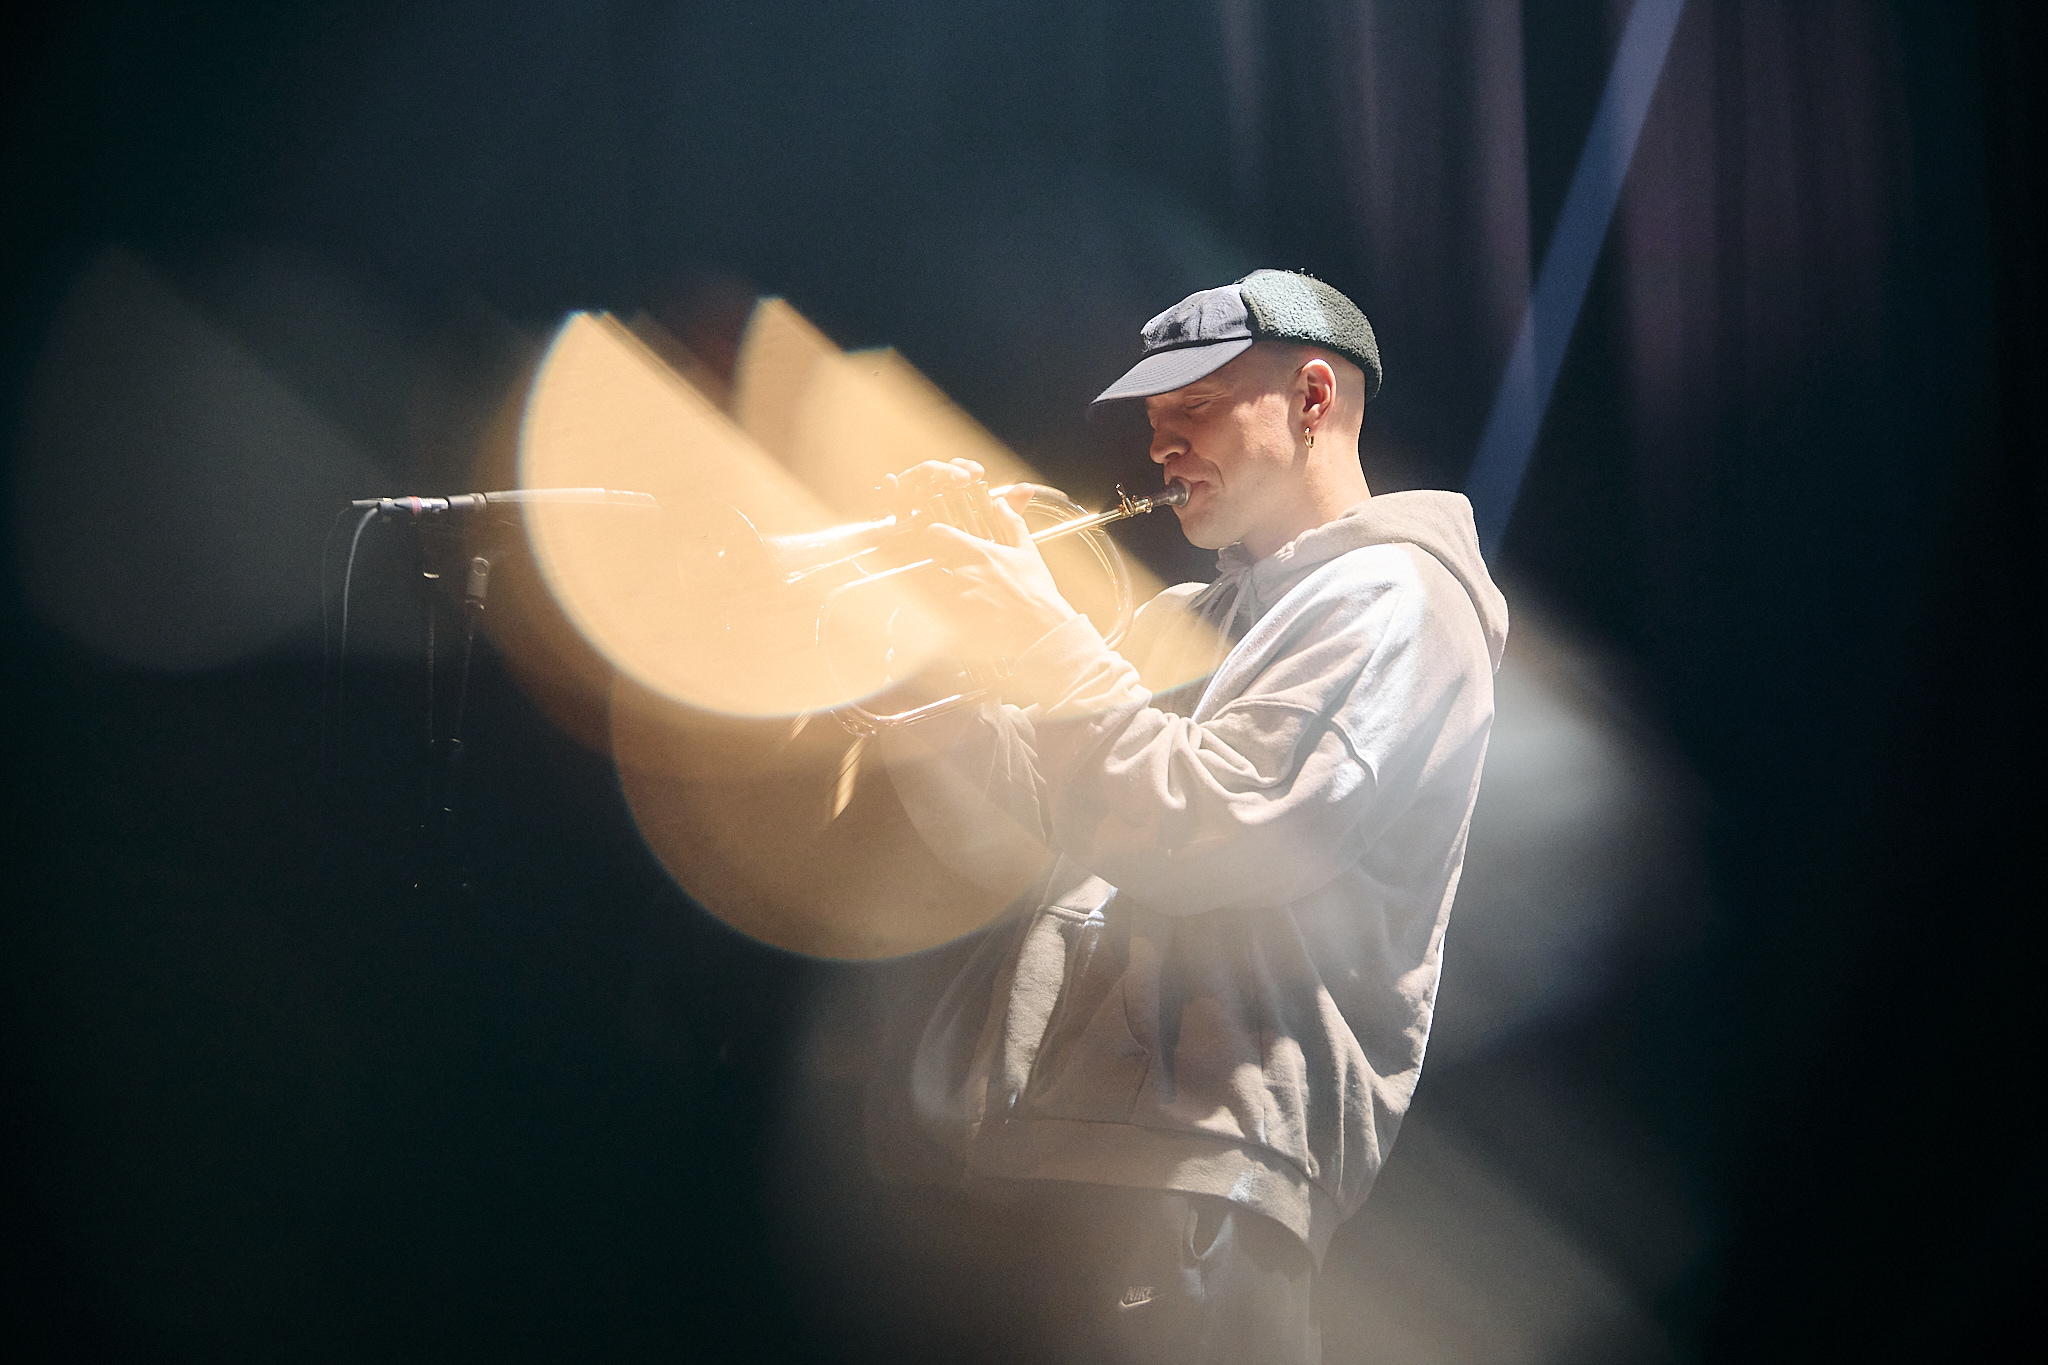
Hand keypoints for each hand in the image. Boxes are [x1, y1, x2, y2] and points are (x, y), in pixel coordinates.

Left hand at [890, 460, 1077, 658]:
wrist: (1042, 630)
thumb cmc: (1037, 593)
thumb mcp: (1027, 552)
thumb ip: (1011, 523)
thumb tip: (1001, 503)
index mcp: (978, 553)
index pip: (935, 534)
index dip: (930, 536)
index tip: (932, 542)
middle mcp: (964, 573)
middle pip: (926, 563)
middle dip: (929, 567)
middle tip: (938, 575)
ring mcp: (957, 600)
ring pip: (926, 591)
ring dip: (931, 593)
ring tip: (947, 600)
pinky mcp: (954, 625)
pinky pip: (932, 618)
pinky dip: (934, 619)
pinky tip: (949, 621)